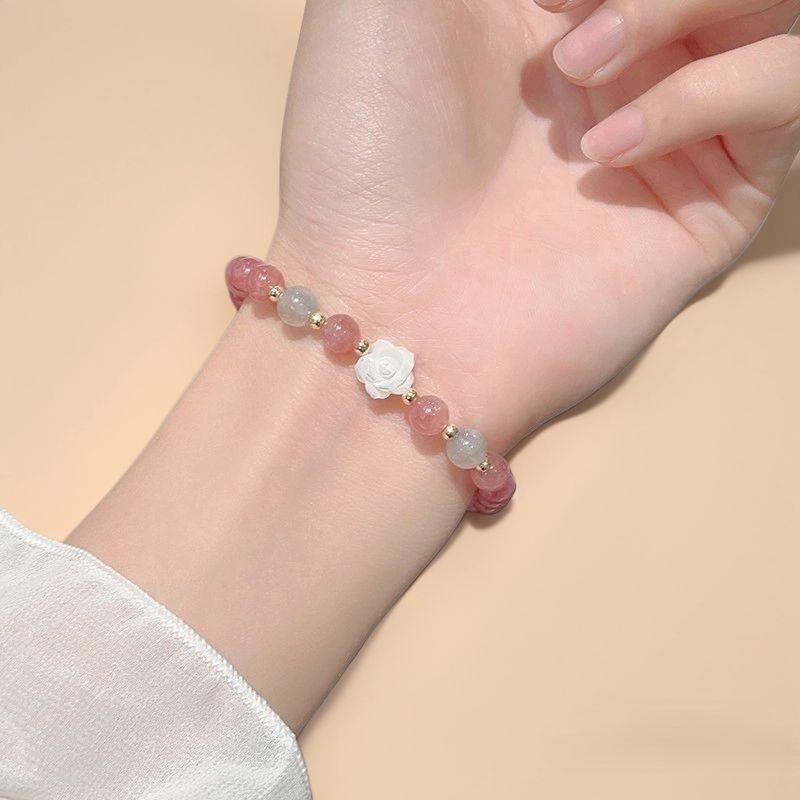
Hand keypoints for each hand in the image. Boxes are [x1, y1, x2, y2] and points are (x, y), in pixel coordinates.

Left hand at [269, 0, 798, 450]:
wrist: (384, 303)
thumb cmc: (361, 146)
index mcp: (543, 4)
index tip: (540, 1)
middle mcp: (618, 60)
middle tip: (564, 32)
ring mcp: (670, 126)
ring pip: (771, 14)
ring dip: (684, 6)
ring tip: (580, 67)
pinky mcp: (713, 199)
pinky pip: (784, 96)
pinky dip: (711, 93)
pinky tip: (606, 147)